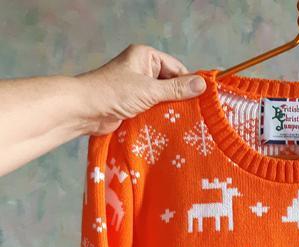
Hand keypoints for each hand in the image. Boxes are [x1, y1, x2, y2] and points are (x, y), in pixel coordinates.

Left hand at [75, 44, 206, 135]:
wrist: (85, 110)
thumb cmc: (114, 93)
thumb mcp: (150, 90)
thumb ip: (176, 89)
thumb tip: (202, 85)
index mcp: (146, 57)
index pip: (177, 69)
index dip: (189, 84)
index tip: (203, 101)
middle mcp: (142, 69)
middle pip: (171, 84)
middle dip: (180, 99)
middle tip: (196, 116)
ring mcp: (137, 87)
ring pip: (162, 99)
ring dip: (170, 111)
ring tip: (186, 124)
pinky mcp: (133, 104)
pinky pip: (153, 109)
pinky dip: (160, 117)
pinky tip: (171, 128)